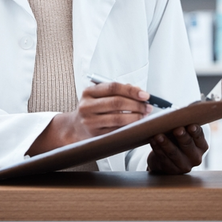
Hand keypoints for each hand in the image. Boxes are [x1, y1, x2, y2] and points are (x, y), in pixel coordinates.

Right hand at [28, 81, 151, 154]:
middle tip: (147, 107)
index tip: (144, 94)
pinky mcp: (95, 135)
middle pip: (117, 102)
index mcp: (88, 92)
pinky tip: (135, 125)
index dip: (131, 90)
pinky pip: (116, 130)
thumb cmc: (91, 109)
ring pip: (118, 118)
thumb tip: (138, 90)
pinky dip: (129, 127)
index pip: (113, 87)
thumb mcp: (98, 96)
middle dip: (136, 105)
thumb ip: (117, 91)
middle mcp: (87, 106)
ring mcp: (90, 121)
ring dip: (135, 117)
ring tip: (144, 116)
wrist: (75, 127)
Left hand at [147, 124, 207, 173]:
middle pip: (187, 145)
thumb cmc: (176, 140)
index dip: (195, 131)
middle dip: (182, 136)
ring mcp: (184, 166)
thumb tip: (182, 110)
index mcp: (201, 146)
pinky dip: (157, 148)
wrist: (166, 159)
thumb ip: (184, 124)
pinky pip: (163, 158)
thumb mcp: (183, 133)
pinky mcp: (170, 169)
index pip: (199, 137)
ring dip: (165, 143)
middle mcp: (196, 157)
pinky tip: (152, 140)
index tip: (190, 125)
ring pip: (173, 153)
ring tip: (158, 135)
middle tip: (176, 129)